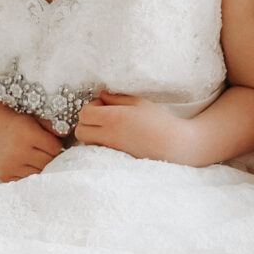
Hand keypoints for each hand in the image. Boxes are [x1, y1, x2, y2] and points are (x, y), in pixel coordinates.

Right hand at [0, 110, 66, 180]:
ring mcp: (11, 165)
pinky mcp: (5, 176)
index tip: (52, 144)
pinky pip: (26, 180)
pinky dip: (30, 175)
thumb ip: (51, 127)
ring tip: (37, 159)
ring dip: (42, 168)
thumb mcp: (35, 120)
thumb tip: (66, 136)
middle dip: (51, 158)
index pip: (55, 148)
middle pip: (48, 163)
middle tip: (46, 153)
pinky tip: (26, 165)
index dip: (56, 146)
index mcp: (27, 134)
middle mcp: (18, 151)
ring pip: (39, 174)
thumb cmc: (18, 125)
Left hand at [72, 90, 187, 160]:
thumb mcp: (139, 103)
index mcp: (114, 118)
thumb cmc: (159, 121)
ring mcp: (112, 149)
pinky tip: (114, 138)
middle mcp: (110, 135)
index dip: (90, 107)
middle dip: (86, 122)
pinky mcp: (116, 158)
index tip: (102, 105)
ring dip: (91, 133)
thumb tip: (102, 95)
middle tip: (102, 116)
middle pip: (80, 130)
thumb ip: (116, 99)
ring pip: (87, 142)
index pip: (84, 114)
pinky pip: (98, 150)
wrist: (173, 145)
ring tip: (108, 128)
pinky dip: (100, 143)